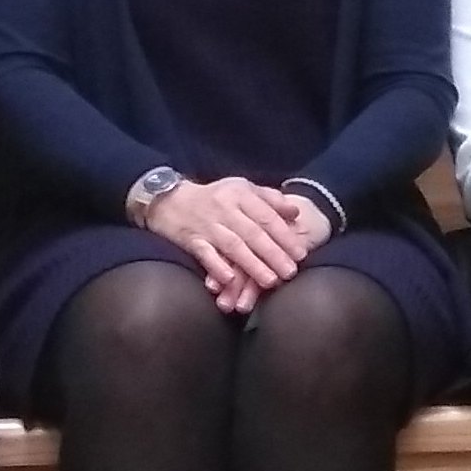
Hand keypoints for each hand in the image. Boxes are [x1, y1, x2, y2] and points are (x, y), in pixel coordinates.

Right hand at [146, 175, 315, 313]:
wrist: (169, 200)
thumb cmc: (213, 197)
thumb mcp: (242, 189)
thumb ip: (270, 199)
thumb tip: (296, 212)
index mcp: (240, 195)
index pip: (266, 216)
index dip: (284, 235)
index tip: (301, 253)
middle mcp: (225, 209)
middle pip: (253, 233)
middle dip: (273, 254)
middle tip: (290, 272)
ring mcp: (207, 226)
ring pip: (233, 246)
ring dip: (252, 265)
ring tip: (270, 281)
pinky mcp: (191, 241)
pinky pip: (205, 255)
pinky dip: (217, 267)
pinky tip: (230, 280)